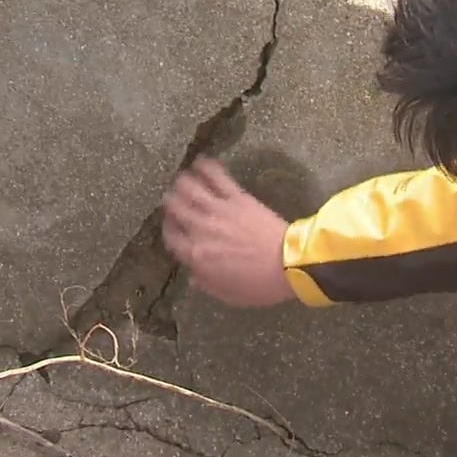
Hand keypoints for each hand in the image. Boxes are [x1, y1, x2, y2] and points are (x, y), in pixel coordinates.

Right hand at [162, 157, 294, 306]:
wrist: (289, 263)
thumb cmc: (260, 284)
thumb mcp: (229, 295)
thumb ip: (206, 284)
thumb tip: (192, 275)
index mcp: (196, 255)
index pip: (171, 238)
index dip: (168, 229)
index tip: (170, 225)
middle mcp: (201, 229)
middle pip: (174, 207)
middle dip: (170, 202)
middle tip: (172, 198)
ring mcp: (218, 209)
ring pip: (189, 188)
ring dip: (182, 182)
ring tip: (182, 178)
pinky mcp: (237, 197)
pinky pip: (217, 177)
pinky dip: (206, 166)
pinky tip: (201, 160)